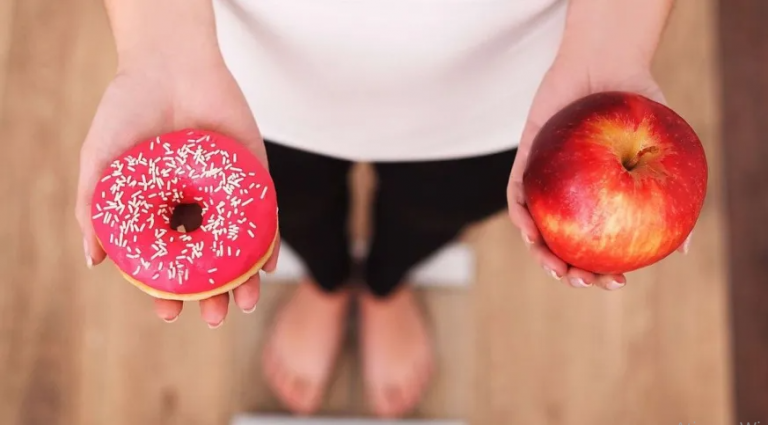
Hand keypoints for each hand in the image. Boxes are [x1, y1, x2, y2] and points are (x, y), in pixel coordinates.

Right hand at [75, 57, 279, 325]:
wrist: (169, 64)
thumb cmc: (128, 110)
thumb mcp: (101, 161)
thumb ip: (94, 208)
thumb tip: (93, 261)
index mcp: (161, 210)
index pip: (168, 260)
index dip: (167, 289)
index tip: (168, 313)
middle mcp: (195, 207)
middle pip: (208, 260)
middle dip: (211, 294)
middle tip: (213, 317)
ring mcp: (226, 193)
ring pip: (238, 246)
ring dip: (242, 278)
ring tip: (241, 304)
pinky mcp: (254, 176)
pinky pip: (265, 215)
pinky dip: (268, 242)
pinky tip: (265, 267)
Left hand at [507, 56, 691, 289]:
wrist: (607, 63)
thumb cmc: (637, 106)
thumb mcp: (662, 150)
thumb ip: (670, 195)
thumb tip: (683, 249)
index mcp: (599, 199)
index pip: (597, 245)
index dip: (603, 270)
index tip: (617, 282)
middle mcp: (571, 195)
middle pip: (562, 244)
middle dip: (569, 272)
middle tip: (583, 281)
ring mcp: (546, 181)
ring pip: (536, 228)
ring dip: (541, 253)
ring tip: (557, 268)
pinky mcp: (525, 161)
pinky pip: (517, 193)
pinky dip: (521, 215)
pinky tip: (530, 229)